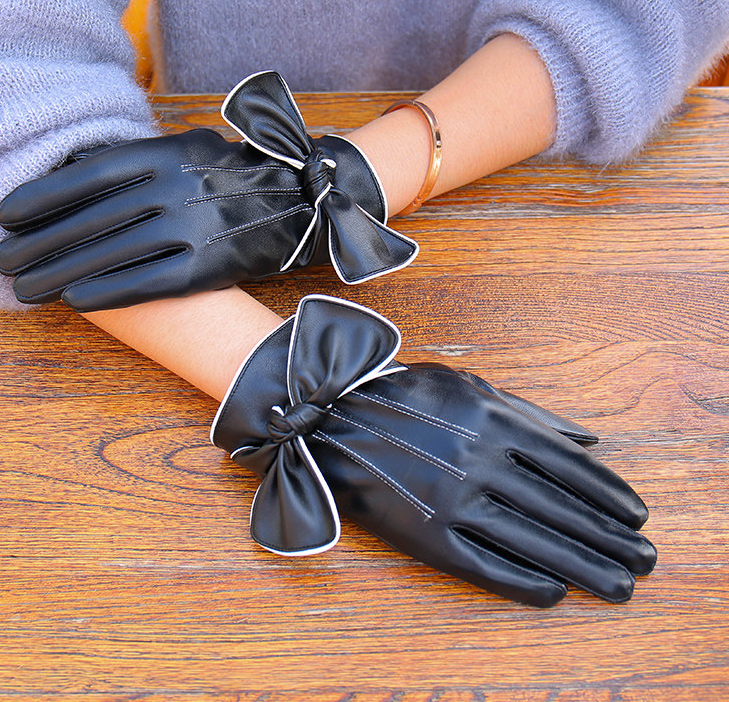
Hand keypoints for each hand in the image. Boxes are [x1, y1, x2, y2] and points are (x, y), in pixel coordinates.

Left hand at [0, 72, 416, 310]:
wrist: (309, 197)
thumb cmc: (241, 176)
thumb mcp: (194, 149)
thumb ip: (144, 158)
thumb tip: (83, 171)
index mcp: (172, 152)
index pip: (92, 173)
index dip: (45, 195)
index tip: (9, 214)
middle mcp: (181, 186)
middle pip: (95, 217)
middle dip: (41, 241)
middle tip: (5, 259)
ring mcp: (198, 225)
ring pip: (115, 251)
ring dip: (63, 272)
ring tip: (28, 287)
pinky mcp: (213, 264)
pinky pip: (152, 280)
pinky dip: (110, 290)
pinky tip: (77, 300)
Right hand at [211, 295, 655, 606]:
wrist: (333, 418)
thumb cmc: (406, 396)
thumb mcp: (471, 387)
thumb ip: (532, 413)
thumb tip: (588, 440)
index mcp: (494, 422)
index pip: (569, 467)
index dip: (608, 495)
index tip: (636, 517)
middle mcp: (480, 461)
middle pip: (560, 510)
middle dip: (608, 539)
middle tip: (642, 561)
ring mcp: (453, 499)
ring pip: (531, 541)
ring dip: (580, 566)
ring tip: (615, 584)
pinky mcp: (426, 532)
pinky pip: (483, 563)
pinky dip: (522, 580)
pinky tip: (552, 590)